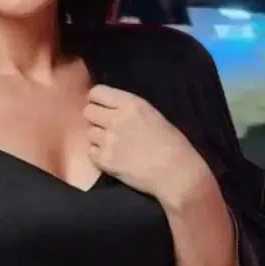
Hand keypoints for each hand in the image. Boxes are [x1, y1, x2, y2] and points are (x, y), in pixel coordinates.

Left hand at [83, 85, 206, 202]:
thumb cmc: (173, 144)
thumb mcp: (153, 115)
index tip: (102, 108)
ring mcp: (108, 140)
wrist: (176, 173)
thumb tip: (111, 110)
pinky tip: (113, 158)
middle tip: (107, 128)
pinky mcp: (104, 160)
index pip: (97, 92)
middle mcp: (116, 119)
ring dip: (98, 138)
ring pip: (89, 133)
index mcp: (131, 104)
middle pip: (88, 111)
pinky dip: (99, 156)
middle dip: (95, 119)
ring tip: (114, 146)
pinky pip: (91, 153)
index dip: (97, 100)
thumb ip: (129, 110)